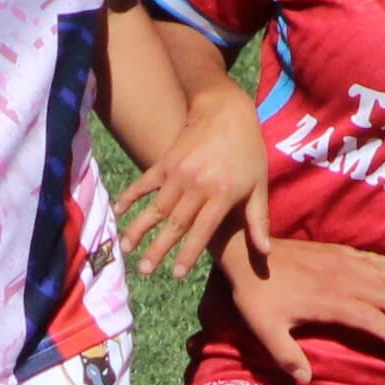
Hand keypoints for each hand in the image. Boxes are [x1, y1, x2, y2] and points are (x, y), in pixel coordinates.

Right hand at [114, 84, 269, 278]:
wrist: (225, 111)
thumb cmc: (247, 150)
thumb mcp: (259, 185)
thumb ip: (259, 220)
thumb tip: (266, 252)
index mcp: (221, 194)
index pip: (202, 230)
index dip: (188, 253)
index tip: (176, 274)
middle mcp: (197, 186)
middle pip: (174, 224)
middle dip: (157, 249)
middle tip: (143, 271)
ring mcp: (178, 173)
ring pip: (155, 208)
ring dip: (139, 229)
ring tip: (126, 249)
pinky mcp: (165, 162)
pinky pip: (144, 183)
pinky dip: (130, 197)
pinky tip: (118, 212)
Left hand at [219, 233, 384, 384]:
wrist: (246, 252)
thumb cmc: (256, 296)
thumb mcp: (265, 330)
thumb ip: (286, 355)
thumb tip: (306, 382)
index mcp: (331, 302)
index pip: (371, 320)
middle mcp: (342, 280)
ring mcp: (340, 262)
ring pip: (383, 274)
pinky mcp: (334, 251)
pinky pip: (369, 258)